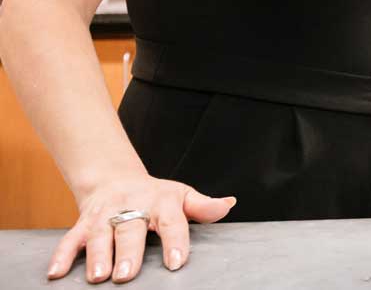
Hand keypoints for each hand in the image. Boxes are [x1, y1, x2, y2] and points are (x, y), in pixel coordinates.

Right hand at [48, 172, 235, 283]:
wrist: (115, 179)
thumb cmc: (155, 195)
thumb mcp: (181, 196)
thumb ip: (202, 206)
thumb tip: (228, 205)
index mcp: (161, 200)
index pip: (171, 221)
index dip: (175, 240)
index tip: (177, 261)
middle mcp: (131, 206)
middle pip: (130, 229)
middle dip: (128, 253)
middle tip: (126, 275)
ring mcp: (105, 215)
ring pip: (100, 235)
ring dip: (98, 256)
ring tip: (98, 277)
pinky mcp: (83, 223)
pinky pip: (70, 239)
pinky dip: (62, 255)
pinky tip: (57, 272)